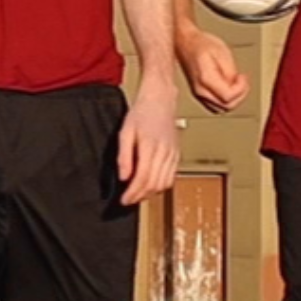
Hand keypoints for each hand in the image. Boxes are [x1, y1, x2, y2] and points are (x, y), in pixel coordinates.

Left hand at [117, 83, 179, 205]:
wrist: (160, 100)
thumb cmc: (141, 113)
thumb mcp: (125, 132)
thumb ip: (124, 156)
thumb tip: (124, 177)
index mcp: (150, 146)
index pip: (143, 178)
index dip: (133, 193)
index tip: (123, 200)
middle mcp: (164, 152)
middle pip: (154, 184)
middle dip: (140, 196)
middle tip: (128, 200)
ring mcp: (173, 154)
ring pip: (164, 183)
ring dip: (150, 193)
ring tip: (138, 195)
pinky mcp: (177, 154)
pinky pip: (171, 177)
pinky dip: (161, 186)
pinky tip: (151, 185)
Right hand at [176, 25, 248, 112]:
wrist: (186, 42)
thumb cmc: (201, 44)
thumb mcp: (222, 52)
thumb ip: (230, 72)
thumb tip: (235, 84)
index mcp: (205, 79)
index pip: (228, 97)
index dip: (241, 89)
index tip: (243, 77)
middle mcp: (200, 90)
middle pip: (225, 107)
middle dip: (239, 95)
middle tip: (242, 82)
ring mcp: (198, 94)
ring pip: (221, 109)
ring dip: (233, 100)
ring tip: (236, 85)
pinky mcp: (199, 94)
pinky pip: (215, 106)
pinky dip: (225, 101)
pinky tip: (228, 89)